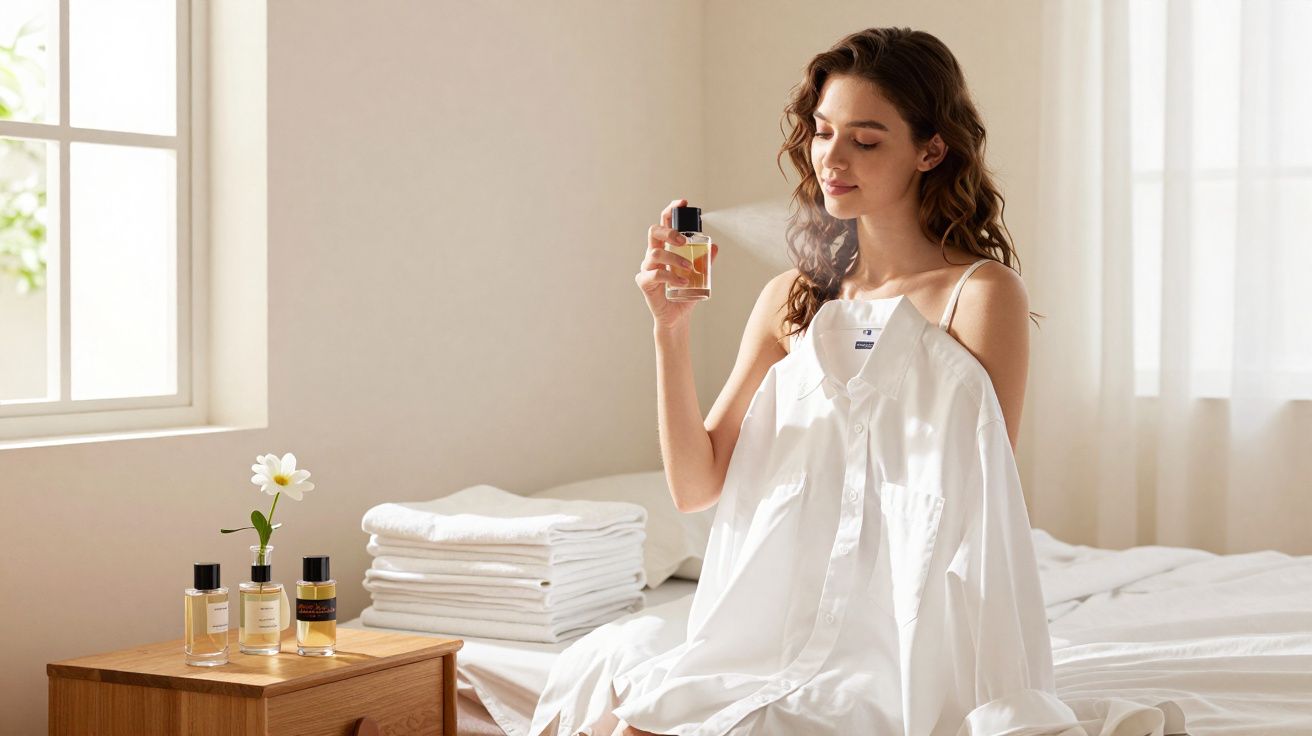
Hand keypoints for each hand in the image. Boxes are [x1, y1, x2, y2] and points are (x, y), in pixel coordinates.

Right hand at [635, 198, 718, 329]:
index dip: (671, 211)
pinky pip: (655, 274)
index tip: (683, 203)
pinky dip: (671, 277)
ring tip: (689, 269)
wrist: (677, 317)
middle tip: (683, 240)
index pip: (665, 223)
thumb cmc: (684, 293)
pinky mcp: (645, 282)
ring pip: (655, 253)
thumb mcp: (699, 274)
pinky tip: (683, 282)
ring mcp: (647, 268)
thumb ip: (705, 260)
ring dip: (675, 258)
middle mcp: (653, 255)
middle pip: (654, 232)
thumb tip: (716, 247)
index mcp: (665, 248)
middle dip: (669, 230)